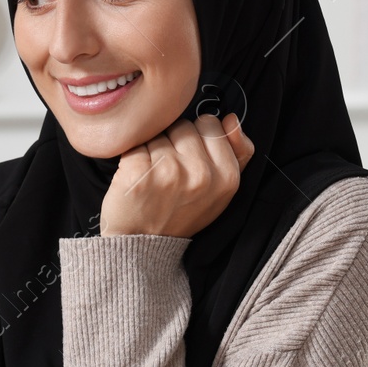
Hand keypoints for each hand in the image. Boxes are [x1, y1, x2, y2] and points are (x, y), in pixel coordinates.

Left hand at [100, 113, 254, 237]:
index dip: (198, 138)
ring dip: (152, 150)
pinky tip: (136, 179)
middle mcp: (201, 174)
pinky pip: (134, 145)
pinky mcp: (137, 174)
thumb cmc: (180, 214)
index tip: (191, 160)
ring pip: (158, 134)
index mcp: (227, 177)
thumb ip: (237, 154)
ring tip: (154, 178)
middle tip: (170, 173)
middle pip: (183, 125)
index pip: (210, 124)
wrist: (142, 247)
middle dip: (174, 142)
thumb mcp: (220, 192)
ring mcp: (168, 173)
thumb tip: (231, 119)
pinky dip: (131, 158)